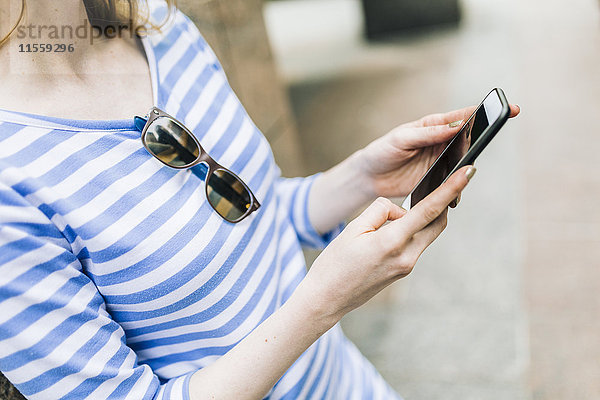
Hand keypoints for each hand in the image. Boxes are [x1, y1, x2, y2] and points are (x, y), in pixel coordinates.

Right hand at [299, 166, 474, 321]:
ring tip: (391, 216)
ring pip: (425, 233)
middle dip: (443, 202)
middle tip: (441, 183)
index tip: (468, 172)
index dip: (451, 188)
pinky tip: (386, 232)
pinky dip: (408, 231)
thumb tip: (400, 210)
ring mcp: (407, 266)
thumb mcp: (353, 228)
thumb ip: (381, 211)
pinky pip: (414, 244)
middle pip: (437, 222)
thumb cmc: (334, 264)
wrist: (327, 298)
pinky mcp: (403, 271)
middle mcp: (406, 257)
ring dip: (419, 218)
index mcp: (391, 242)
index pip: (429, 210)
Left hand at [354, 105, 519, 199]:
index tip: (509, 108)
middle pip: (470, 139)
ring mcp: (441, 161)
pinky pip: (453, 182)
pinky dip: (457, 187)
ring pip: (464, 162)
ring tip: (467, 172)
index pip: (465, 116)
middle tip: (486, 144)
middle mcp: (442, 142)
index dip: (486, 112)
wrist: (369, 177)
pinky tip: (455, 194)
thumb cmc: (382, 151)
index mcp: (434, 126)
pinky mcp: (437, 180)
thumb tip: (455, 126)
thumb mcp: (402, 138)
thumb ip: (428, 133)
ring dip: (468, 167)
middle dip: (483, 140)